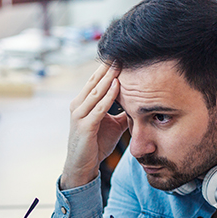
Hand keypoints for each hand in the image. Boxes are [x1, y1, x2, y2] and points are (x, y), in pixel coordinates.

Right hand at [60, 63, 127, 189]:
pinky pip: (98, 108)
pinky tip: (117, 86)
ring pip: (95, 92)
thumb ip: (122, 112)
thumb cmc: (96, 144)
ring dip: (108, 77)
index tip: (120, 55)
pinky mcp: (84, 126)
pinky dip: (108, 96)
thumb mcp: (112, 125)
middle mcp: (78, 105)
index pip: (96, 80)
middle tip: (120, 52)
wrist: (83, 166)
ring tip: (119, 64)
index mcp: (83, 102)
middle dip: (108, 67)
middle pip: (94, 81)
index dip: (107, 67)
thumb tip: (138, 103)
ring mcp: (79, 115)